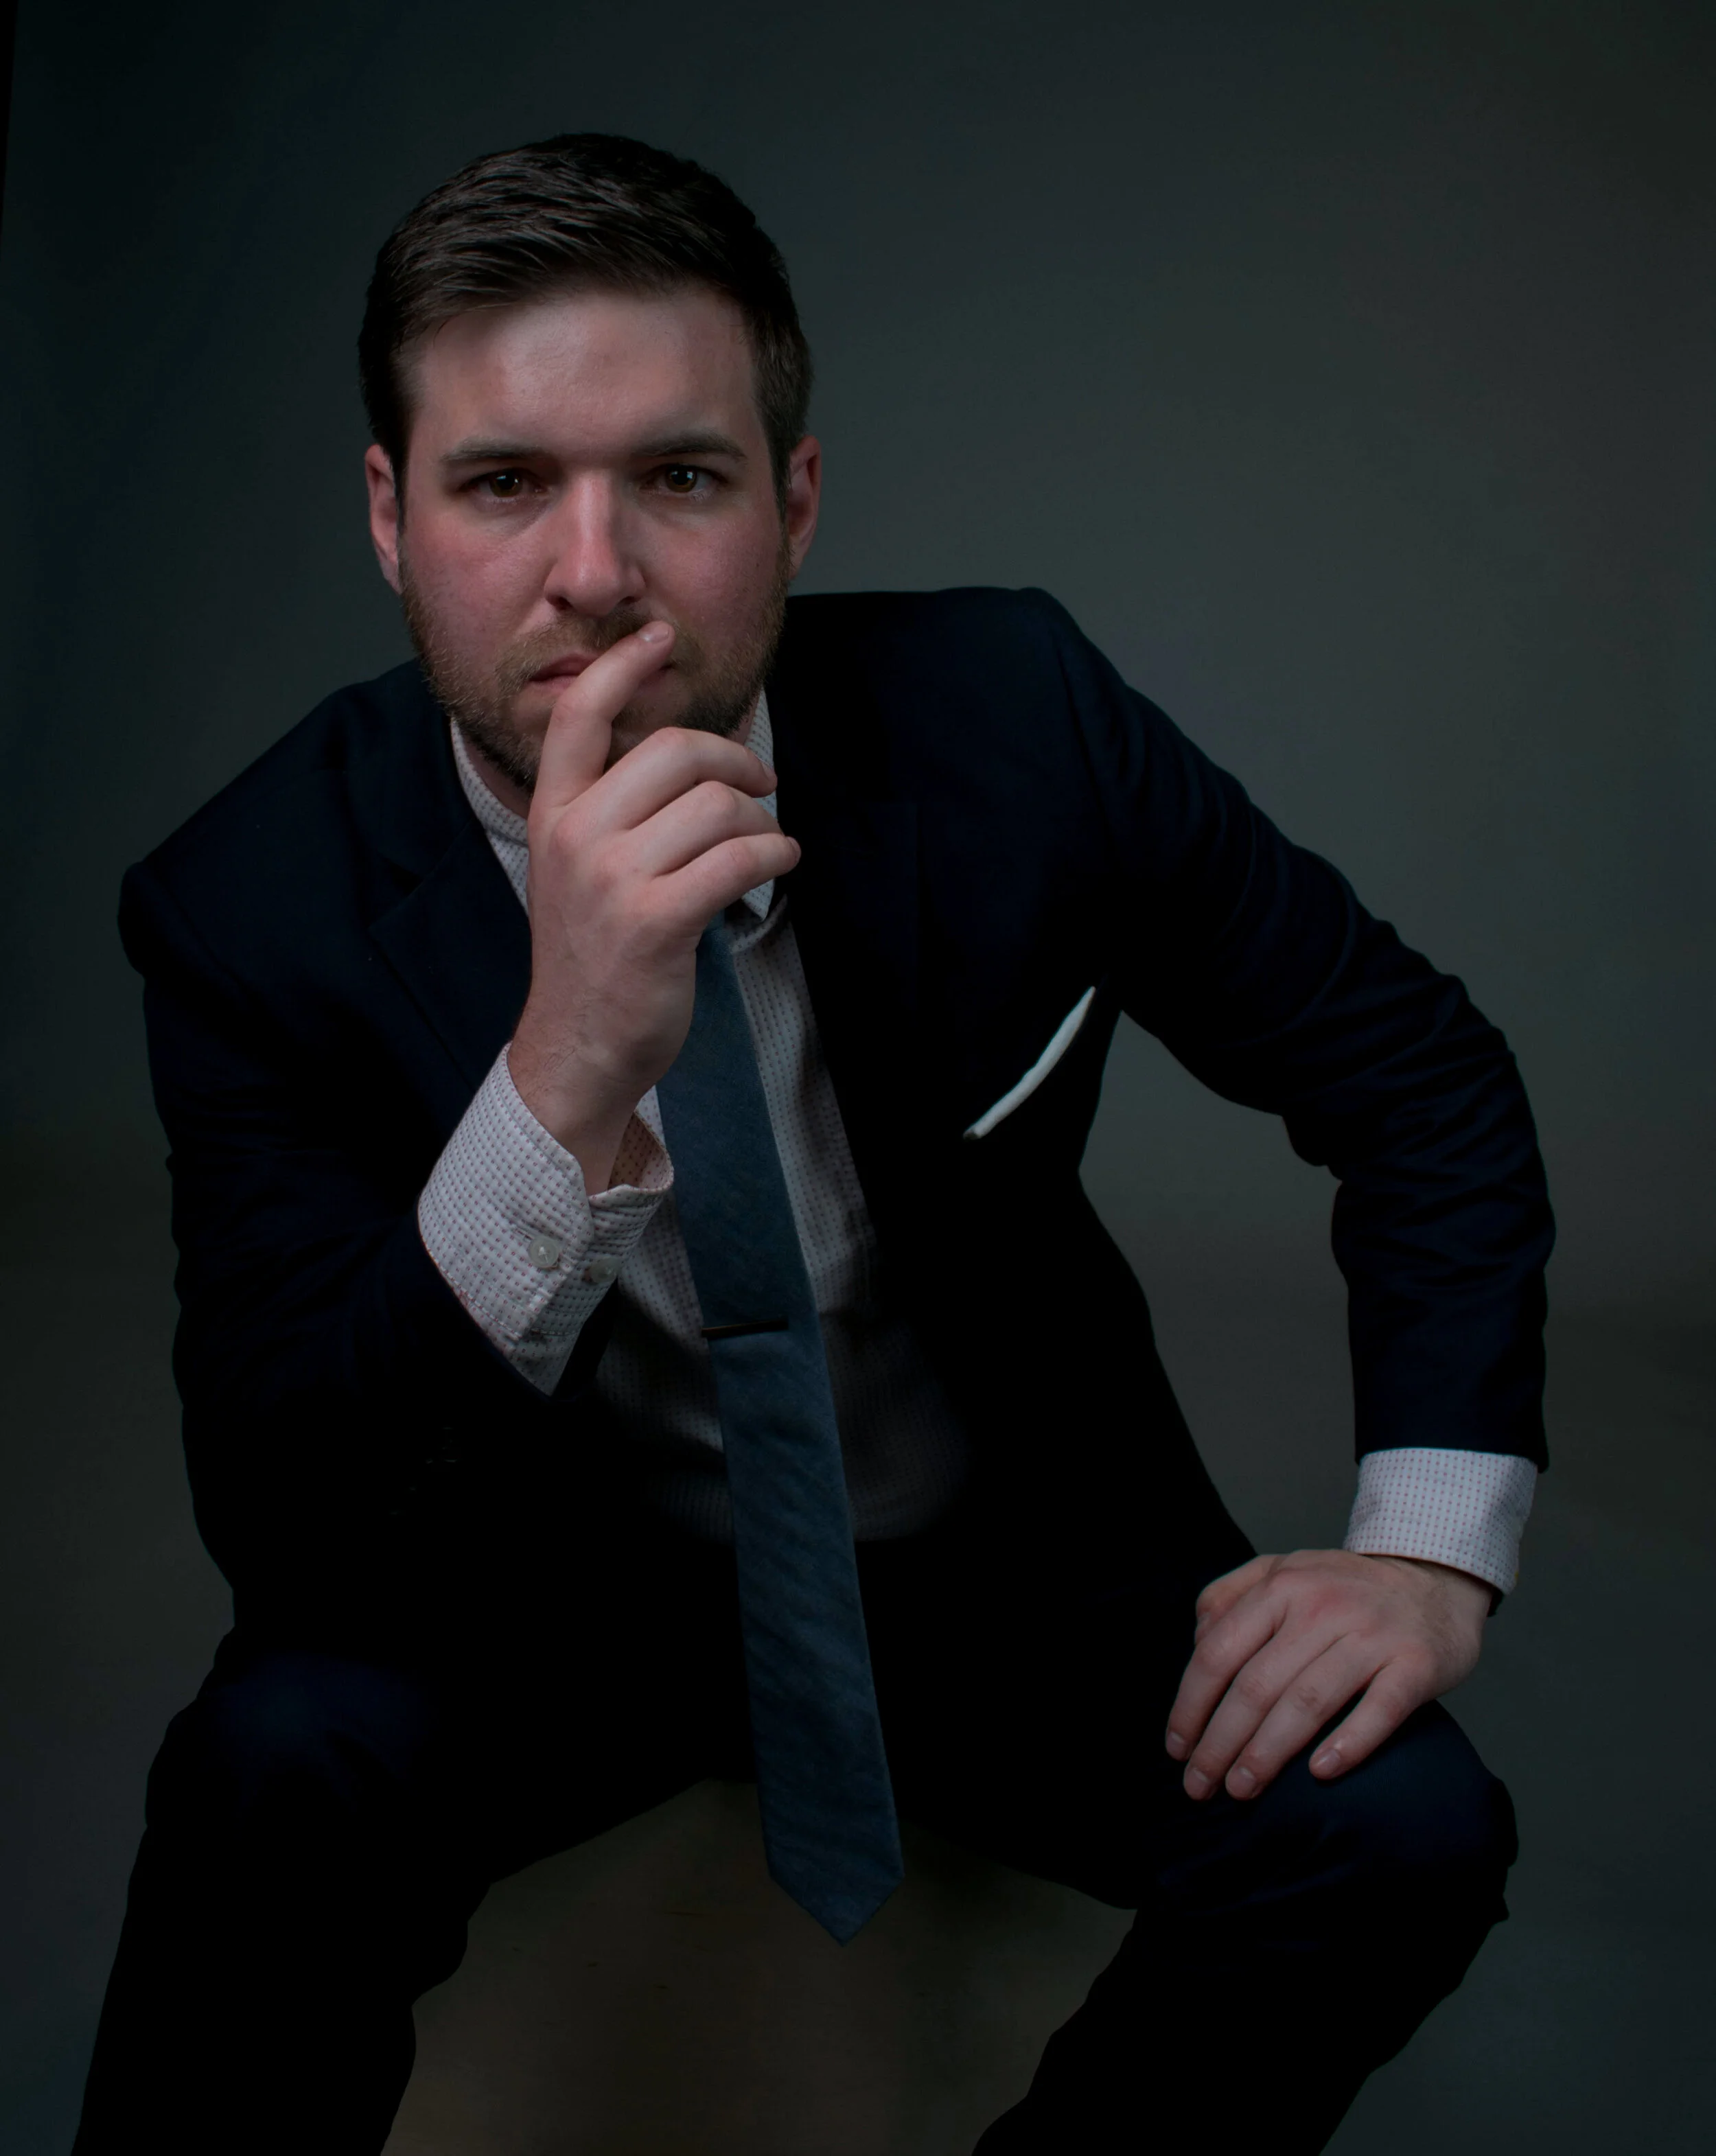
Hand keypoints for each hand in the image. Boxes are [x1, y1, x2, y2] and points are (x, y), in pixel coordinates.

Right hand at [507, 622, 799, 1189]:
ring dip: (762, 821)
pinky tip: (780, 865)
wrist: (577, 1046)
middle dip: (736, 760)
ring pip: (717, 806)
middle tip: (762, 784)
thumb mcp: (577, 870)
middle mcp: (574, 835)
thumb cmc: (594, 957)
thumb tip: (690, 758)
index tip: (659, 636)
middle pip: (674, 750)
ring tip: (767, 846)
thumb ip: (610, 811)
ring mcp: (612, 877)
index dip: (623, 664)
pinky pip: (739, 858)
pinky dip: (776, 855)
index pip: (579, 714)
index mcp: (551, 812)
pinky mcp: (656, 920)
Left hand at [1164, 1549, 1491, 1801]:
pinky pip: (1379, 1710)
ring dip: (1268, 1753)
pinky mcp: (1416, 1664)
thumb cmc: (1343, 1588)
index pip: (1220, 1652)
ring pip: (1308, 1702)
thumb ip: (1230, 1597)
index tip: (1177, 1748)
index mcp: (1282, 1586)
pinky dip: (1348, 1743)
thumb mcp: (1281, 1571)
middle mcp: (1323, 1607)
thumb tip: (1197, 1644)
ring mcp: (1372, 1635)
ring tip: (1243, 1788)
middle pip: (1257, 1686)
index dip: (1191, 1704)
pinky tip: (1320, 1773)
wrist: (1435, 1580)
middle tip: (1201, 1786)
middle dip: (1220, 1743)